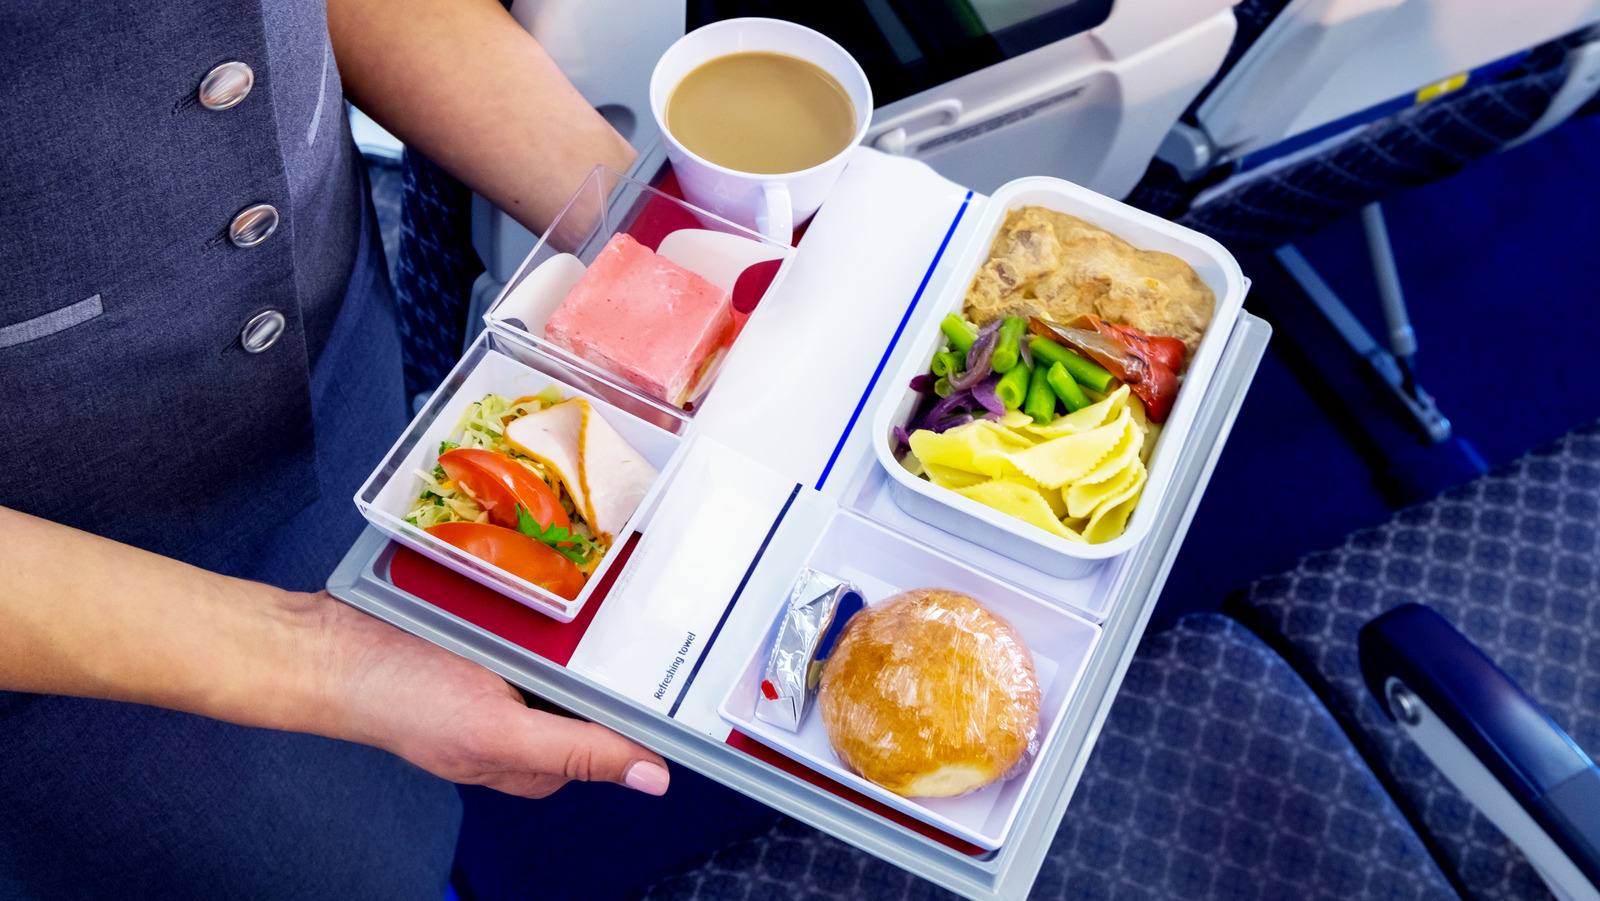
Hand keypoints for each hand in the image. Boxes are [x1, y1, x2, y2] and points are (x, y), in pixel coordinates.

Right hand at [310, 591, 669, 798]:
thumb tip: (652, 779)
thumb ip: (576, 753)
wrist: (329, 647)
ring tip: (567, 590)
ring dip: (577, 619)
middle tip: (613, 610)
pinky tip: (533, 584)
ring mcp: (507, 682)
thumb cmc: (400, 699)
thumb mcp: (496, 731)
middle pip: (599, 690)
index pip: (619, 736)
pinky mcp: (489, 644)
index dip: (645, 702)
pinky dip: (539, 605)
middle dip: (610, 652)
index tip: (670, 660)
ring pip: (571, 650)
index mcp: (539, 762)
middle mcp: (528, 725)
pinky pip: (534, 623)